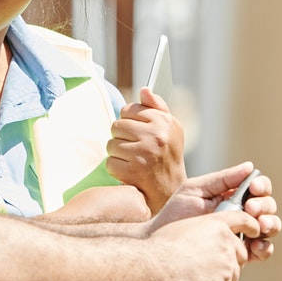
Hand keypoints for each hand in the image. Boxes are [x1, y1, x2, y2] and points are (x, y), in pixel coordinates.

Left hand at [106, 87, 186, 213]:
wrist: (171, 190)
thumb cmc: (168, 156)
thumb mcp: (170, 129)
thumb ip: (157, 107)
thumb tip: (144, 89)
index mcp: (164, 121)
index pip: (129, 109)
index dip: (129, 121)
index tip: (137, 132)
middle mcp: (156, 135)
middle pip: (117, 126)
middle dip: (121, 137)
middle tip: (133, 148)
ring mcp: (145, 153)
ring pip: (111, 144)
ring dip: (117, 154)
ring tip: (132, 160)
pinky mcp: (134, 171)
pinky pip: (110, 163)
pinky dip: (116, 169)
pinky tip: (129, 172)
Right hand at [147, 212, 252, 280]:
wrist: (156, 266)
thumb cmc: (161, 247)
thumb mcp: (185, 227)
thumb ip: (203, 231)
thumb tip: (205, 243)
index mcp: (217, 224)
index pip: (243, 220)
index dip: (252, 226)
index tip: (256, 232)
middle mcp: (227, 242)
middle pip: (240, 254)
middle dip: (229, 263)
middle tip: (210, 271)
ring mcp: (228, 264)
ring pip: (233, 276)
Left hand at [152, 162, 279, 262]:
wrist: (162, 241)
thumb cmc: (176, 213)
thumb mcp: (195, 190)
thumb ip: (221, 179)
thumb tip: (250, 167)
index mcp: (234, 195)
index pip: (258, 188)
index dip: (261, 186)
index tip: (253, 188)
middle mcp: (243, 213)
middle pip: (268, 206)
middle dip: (264, 206)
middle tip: (250, 208)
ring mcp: (244, 233)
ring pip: (270, 227)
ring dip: (270, 224)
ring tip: (259, 226)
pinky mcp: (242, 253)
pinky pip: (262, 250)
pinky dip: (264, 247)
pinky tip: (256, 246)